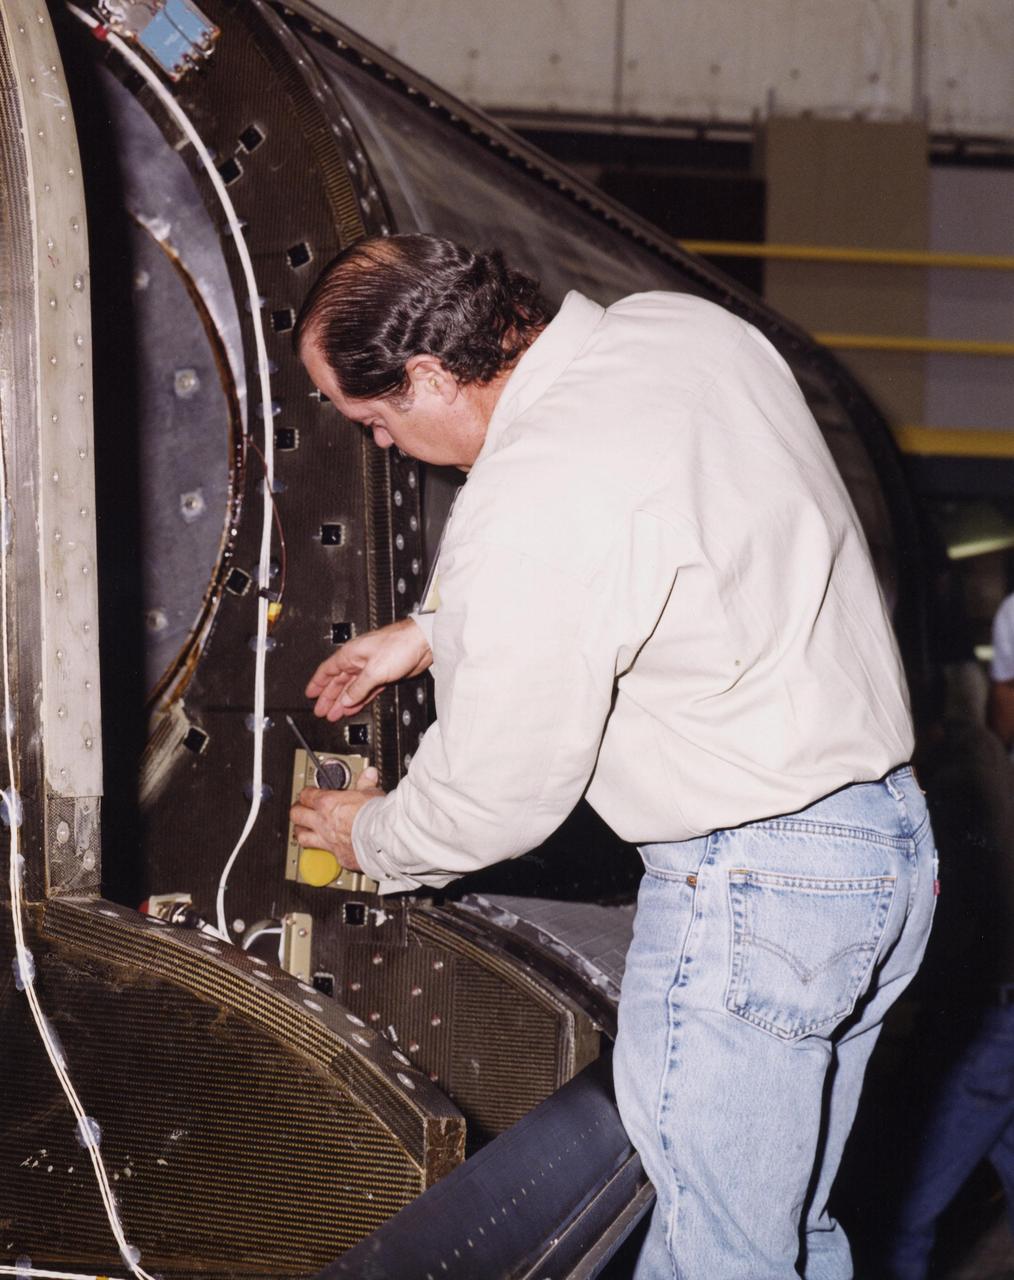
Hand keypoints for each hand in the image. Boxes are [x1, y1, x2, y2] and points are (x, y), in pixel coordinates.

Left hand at [289, 766, 384, 871]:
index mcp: (328, 804)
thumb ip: (366, 784)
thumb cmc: (376, 814)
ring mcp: (328, 841)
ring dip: (302, 833)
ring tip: (303, 831)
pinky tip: (331, 851)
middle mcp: (324, 823)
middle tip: (300, 809)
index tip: (308, 793)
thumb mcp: (371, 792)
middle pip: (297, 816)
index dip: (306, 793)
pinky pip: (327, 854)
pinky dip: (327, 852)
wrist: (383, 838)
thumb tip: (369, 774)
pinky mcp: (339, 857)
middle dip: (297, 811)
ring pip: (303, 838)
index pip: (307, 795)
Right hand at [306, 618, 432, 720]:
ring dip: (342, 701)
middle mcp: (359, 661)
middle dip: (328, 697)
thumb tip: (345, 700)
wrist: (423, 643)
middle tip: (321, 711)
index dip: (317, 683)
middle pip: (338, 682)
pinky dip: (358, 699)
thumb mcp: (374, 670)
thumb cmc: (400, 645)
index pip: (327, 670)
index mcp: (351, 654)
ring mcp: (371, 668)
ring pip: (352, 688)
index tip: (310, 694)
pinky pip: (366, 690)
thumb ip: (358, 688)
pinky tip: (352, 707)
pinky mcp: (384, 675)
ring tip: (334, 714)